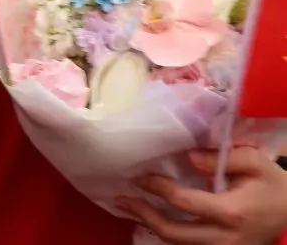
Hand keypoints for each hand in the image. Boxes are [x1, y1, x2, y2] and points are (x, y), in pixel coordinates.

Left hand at [119, 146, 286, 242]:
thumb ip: (220, 157)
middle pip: (175, 234)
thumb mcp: (255, 162)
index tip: (138, 176)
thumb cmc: (274, 186)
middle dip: (145, 216)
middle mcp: (224, 238)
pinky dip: (168, 235)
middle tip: (122, 198)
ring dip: (151, 227)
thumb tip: (188, 157)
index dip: (158, 189)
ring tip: (129, 208)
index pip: (185, 203)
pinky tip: (152, 220)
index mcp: (231, 212)